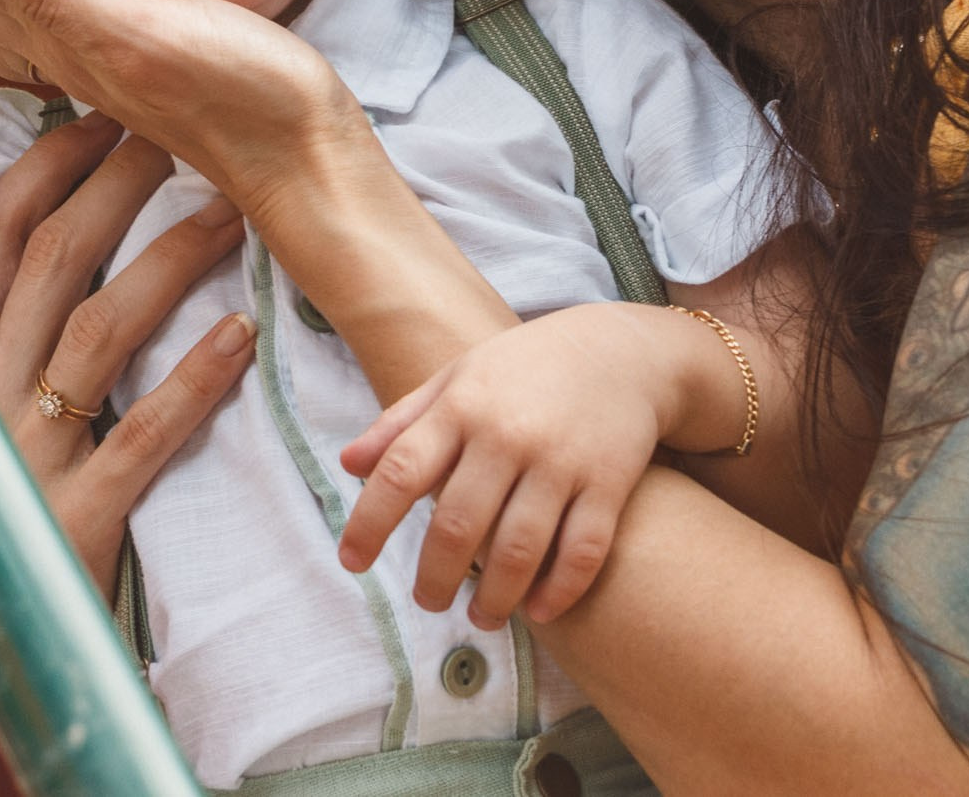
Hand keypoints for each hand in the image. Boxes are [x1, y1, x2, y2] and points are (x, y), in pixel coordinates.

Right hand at [0, 111, 256, 581]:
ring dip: (170, 263)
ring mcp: (21, 448)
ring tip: (231, 214)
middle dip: (117, 185)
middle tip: (178, 133)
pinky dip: (193, 384)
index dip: (46, 167)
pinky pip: (140, 438)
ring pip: (101, 329)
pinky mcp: (65, 518)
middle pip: (54, 257)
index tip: (96, 119)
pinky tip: (240, 338)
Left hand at [337, 305, 677, 630]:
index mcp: (460, 408)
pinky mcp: (608, 482)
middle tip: (428, 602)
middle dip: (435, 579)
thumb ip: (401, 423)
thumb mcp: (456, 379)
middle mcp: (506, 435)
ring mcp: (560, 461)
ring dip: (494, 599)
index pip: (400, 472)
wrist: (621, 350)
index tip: (351, 563)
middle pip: (457, 526)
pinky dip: (559, 591)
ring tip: (480, 617)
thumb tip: (347, 466)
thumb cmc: (523, 370)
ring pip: (519, 550)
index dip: (369, 523)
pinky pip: (582, 551)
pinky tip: (539, 612)